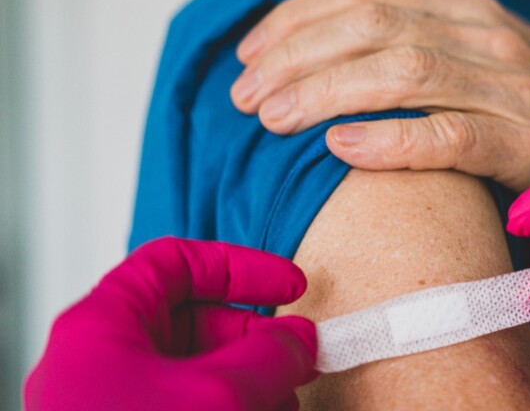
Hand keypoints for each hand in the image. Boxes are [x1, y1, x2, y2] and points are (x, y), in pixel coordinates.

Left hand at [25, 238, 318, 410]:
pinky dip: (231, 410)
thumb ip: (271, 353)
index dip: (239, 267)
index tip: (290, 287)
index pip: (174, 264)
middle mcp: (99, 366)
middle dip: (254, 339)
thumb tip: (300, 339)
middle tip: (297, 358)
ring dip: (249, 383)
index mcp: (101, 329)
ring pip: (193, 374)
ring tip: (286, 404)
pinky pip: (186, 409)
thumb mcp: (221, 394)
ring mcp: (111, 409)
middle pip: (189, 323)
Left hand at [230, 0, 529, 190]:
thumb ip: (419, 31)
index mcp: (467, 8)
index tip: (247, 52)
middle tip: (243, 95)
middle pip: (374, 24)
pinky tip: (343, 148)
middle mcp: (489, 34)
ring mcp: (514, 85)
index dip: (296, 18)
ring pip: (403, 72)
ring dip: (324, 92)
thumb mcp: (479, 52)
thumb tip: (330, 17)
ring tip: (271, 119)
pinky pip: (452, 135)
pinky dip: (391, 139)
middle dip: (296, 55)